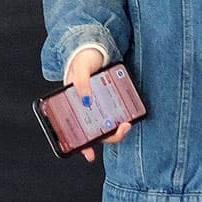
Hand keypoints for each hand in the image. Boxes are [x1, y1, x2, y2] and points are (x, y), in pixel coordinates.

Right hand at [63, 45, 126, 161]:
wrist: (95, 46)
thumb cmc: (83, 57)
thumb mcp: (81, 68)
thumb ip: (81, 82)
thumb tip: (86, 100)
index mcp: (73, 104)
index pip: (76, 130)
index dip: (83, 145)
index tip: (90, 155)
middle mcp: (86, 108)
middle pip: (95, 131)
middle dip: (109, 136)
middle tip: (123, 128)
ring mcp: (98, 105)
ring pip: (106, 125)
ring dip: (117, 130)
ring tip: (127, 124)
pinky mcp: (110, 99)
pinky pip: (115, 113)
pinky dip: (121, 118)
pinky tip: (128, 118)